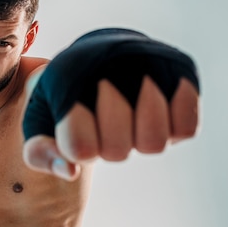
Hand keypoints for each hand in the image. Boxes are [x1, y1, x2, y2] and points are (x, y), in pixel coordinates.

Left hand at [22, 28, 200, 179]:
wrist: (100, 55)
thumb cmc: (65, 99)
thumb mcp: (40, 123)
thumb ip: (41, 154)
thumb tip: (70, 172)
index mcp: (63, 78)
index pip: (81, 149)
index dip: (80, 150)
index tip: (76, 129)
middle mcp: (106, 63)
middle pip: (118, 152)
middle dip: (108, 146)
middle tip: (102, 121)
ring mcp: (147, 61)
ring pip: (154, 144)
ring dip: (139, 140)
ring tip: (127, 115)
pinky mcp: (182, 67)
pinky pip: (186, 130)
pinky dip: (170, 129)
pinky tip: (153, 110)